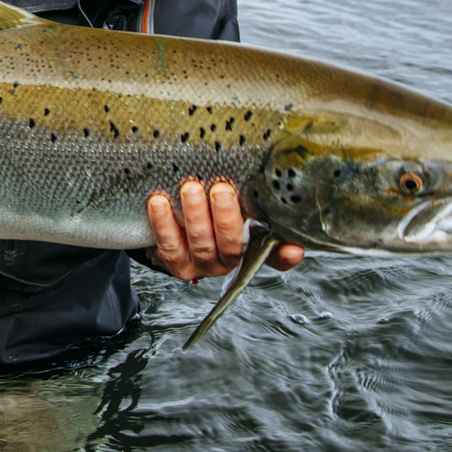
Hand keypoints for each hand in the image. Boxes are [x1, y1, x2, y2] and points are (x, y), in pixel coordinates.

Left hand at [147, 178, 305, 280]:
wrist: (174, 216)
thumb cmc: (212, 202)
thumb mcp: (237, 198)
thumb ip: (256, 196)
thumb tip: (284, 192)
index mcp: (252, 244)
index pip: (276, 255)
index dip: (285, 255)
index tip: (293, 247)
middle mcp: (229, 258)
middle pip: (232, 245)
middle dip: (226, 218)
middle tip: (221, 190)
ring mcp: (202, 263)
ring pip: (201, 245)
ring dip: (196, 216)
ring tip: (191, 188)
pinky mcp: (176, 262)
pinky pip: (169, 245)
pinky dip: (163, 223)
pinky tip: (158, 202)